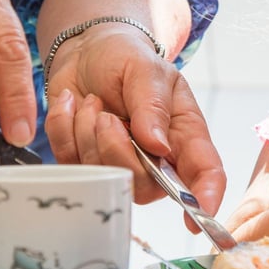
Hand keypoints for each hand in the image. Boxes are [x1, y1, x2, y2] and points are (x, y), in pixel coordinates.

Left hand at [43, 23, 226, 222]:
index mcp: (184, 135)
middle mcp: (157, 159)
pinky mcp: (85, 162)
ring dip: (87, 133)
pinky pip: (69, 163)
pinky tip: (73, 106)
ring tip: (91, 102)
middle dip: (116, 151)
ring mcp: (120, 164)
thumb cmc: (127, 58)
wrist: (87, 50)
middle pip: (144, 185)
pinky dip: (64, 129)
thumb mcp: (146, 69)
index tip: (194, 217)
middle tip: (106, 116)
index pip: (205, 173)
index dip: (205, 199)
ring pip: (104, 176)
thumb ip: (152, 106)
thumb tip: (158, 146)